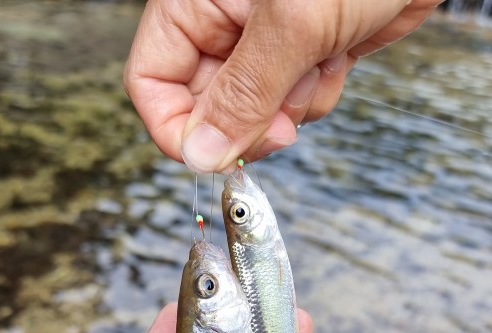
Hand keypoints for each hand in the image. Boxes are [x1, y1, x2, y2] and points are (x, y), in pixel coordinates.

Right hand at [124, 0, 441, 172]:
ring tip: (319, 60)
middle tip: (283, 120)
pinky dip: (318, 94)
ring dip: (291, 107)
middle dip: (247, 122)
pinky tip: (339, 57)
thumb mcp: (293, 25)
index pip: (152, 80)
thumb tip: (201, 154)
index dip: (178, 128)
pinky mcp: (304, 51)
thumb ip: (243, 94)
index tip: (215, 158)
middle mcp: (222, 22)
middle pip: (205, 106)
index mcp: (195, 2)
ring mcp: (265, 40)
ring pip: (254, 112)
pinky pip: (294, 102)